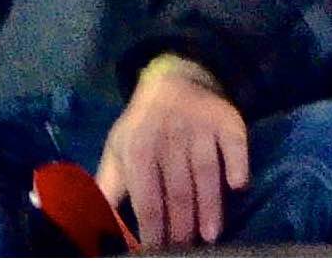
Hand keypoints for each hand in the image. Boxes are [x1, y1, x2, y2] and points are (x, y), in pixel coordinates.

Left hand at [100, 57, 252, 251]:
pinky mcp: (224, 119)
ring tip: (211, 235)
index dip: (152, 229)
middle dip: (182, 225)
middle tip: (187, 250)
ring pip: (205, 172)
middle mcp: (168, 138)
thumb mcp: (117, 153)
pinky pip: (233, 144)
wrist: (173, 80)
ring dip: (209, 206)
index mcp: (137, 150)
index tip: (156, 251)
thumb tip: (93, 226)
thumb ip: (107, 191)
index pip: (147, 199)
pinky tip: (238, 185)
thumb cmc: (142, 128)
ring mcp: (198, 128)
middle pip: (177, 191)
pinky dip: (237, 164)